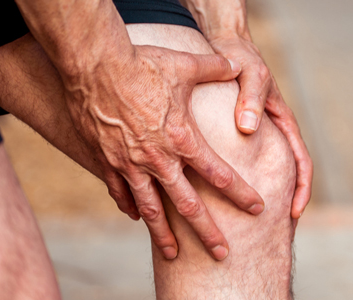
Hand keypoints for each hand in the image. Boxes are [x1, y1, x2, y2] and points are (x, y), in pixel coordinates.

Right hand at [64, 45, 262, 260]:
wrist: (94, 65)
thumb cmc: (143, 62)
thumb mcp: (186, 64)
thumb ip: (216, 68)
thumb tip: (238, 64)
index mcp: (183, 139)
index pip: (219, 174)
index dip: (241, 193)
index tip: (258, 208)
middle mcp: (159, 159)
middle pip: (188, 205)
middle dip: (208, 232)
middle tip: (222, 254)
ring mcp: (130, 164)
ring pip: (151, 210)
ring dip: (163, 235)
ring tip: (173, 255)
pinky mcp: (107, 161)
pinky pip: (120, 193)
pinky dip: (130, 208)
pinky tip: (136, 217)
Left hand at [208, 36, 313, 218]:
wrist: (226, 46)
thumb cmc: (241, 57)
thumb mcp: (249, 74)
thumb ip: (251, 98)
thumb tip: (248, 129)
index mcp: (283, 122)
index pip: (302, 161)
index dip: (302, 188)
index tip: (294, 211)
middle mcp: (272, 132)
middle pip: (287, 173)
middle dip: (286, 200)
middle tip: (277, 230)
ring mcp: (256, 135)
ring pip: (265, 171)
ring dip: (264, 195)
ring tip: (250, 223)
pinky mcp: (237, 135)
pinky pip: (242, 162)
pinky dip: (237, 181)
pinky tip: (223, 197)